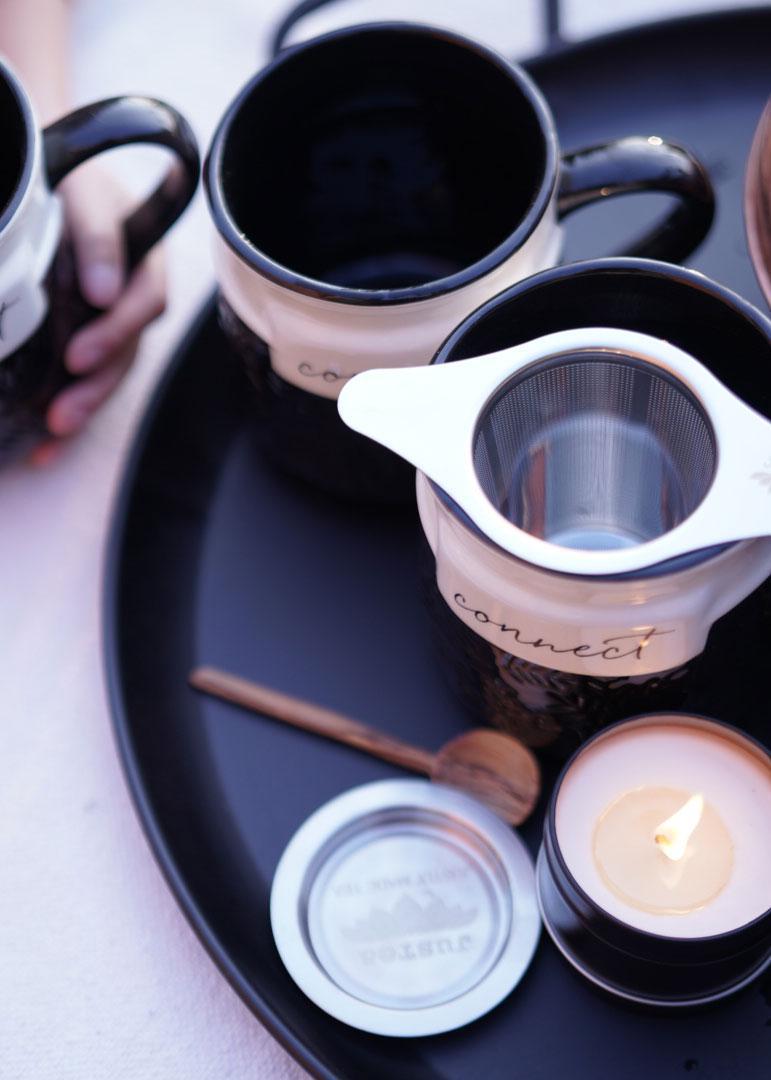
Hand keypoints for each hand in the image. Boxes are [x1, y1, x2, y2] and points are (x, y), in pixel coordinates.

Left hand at [32, 163, 166, 463]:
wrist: (44, 173)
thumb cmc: (65, 175)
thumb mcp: (81, 192)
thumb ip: (96, 235)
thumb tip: (105, 292)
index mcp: (144, 256)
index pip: (146, 298)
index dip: (116, 328)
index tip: (77, 352)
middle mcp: (132, 292)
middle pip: (128, 347)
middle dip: (96, 384)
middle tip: (61, 410)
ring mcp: (111, 319)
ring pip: (109, 370)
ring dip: (84, 405)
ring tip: (53, 432)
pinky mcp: (85, 338)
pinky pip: (85, 379)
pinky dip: (67, 411)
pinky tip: (44, 447)